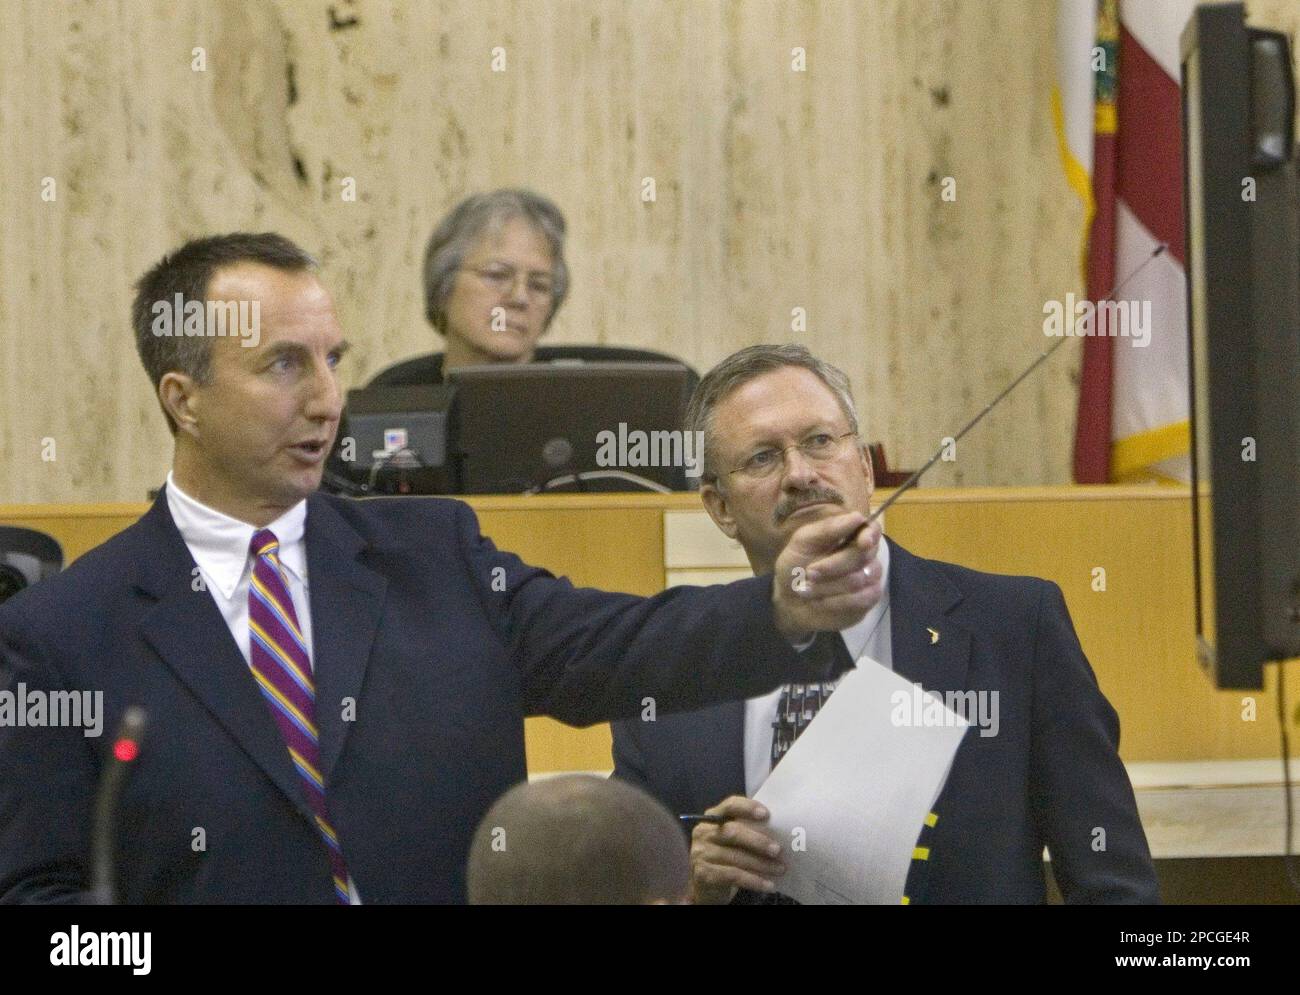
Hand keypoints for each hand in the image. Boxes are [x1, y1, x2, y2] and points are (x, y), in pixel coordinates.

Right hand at [689, 795, 784, 903]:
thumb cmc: (726, 855)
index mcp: (713, 817)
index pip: (729, 806)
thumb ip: (748, 830)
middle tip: (778, 850)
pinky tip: (769, 885)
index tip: (766, 814)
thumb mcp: (733, 840)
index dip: (747, 807)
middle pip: (732, 832)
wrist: (706, 885)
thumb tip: (780, 831)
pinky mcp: (703, 874)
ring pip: (735, 857)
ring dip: (761, 864)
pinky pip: (733, 876)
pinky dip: (754, 881)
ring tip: (780, 869)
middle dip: (758, 841)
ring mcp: (701, 853)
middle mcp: (704, 833)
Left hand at [772, 512, 882, 641]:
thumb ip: (828, 528)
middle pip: (863, 556)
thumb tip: (857, 517)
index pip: (872, 529)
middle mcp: (864, 555)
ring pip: (859, 579)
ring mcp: (869, 578)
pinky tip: (820, 601)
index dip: (871, 534)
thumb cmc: (796, 565)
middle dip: (832, 566)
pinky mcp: (867, 600)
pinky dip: (836, 601)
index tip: (863, 542)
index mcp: (850, 534)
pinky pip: (861, 599)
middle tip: (809, 572)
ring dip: (828, 585)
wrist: (788, 600)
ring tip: (807, 588)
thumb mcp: (803, 542)